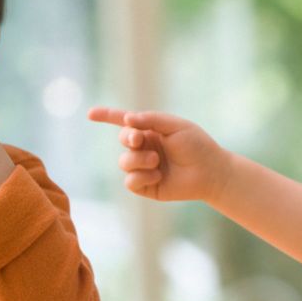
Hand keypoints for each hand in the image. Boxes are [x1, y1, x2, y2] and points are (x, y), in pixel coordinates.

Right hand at [87, 107, 230, 201]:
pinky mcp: (146, 186)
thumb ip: (151, 119)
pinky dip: (141, 176)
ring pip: (124, 162)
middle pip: (123, 140)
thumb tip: (126, 120)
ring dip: (139, 159)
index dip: (107, 116)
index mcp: (151, 131)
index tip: (90, 114)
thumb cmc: (197, 146)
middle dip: (129, 138)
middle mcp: (145, 148)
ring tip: (157, 161)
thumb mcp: (175, 126)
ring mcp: (144, 167)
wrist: (210, 172)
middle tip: (140, 139)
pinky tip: (157, 176)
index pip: (124, 122)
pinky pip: (130, 181)